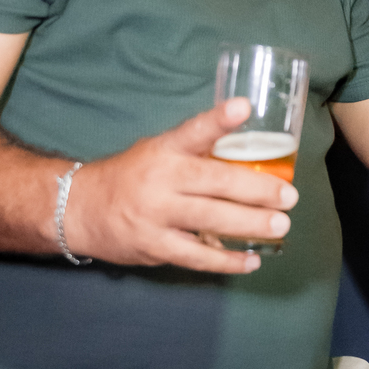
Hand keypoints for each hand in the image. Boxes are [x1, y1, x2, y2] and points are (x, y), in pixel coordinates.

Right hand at [61, 97, 297, 273]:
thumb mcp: (157, 151)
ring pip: (211, 220)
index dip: (219, 120)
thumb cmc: (130, 177)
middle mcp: (160, 180)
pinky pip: (198, 256)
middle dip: (258, 191)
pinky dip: (228, 261)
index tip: (243, 107)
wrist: (79, 209)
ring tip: (280, 226)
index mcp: (163, 150)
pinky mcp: (154, 246)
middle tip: (289, 196)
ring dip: (250, 225)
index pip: (193, 131)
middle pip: (215, 183)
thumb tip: (248, 151)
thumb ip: (195, 152)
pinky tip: (252, 259)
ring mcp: (156, 216)